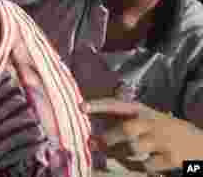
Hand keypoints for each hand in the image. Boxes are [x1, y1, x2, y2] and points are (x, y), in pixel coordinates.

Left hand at [85, 98, 202, 172]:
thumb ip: (122, 118)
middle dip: (108, 138)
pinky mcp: (171, 158)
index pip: (118, 104)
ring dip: (119, 154)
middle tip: (93, 144)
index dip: (99, 105)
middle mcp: (153, 123)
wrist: (199, 142)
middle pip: (126, 130)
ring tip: (112, 157)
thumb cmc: (163, 129)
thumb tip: (89, 122)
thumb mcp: (146, 118)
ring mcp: (163, 140)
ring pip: (134, 149)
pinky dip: (138, 166)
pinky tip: (139, 164)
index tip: (81, 107)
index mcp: (144, 111)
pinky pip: (146, 164)